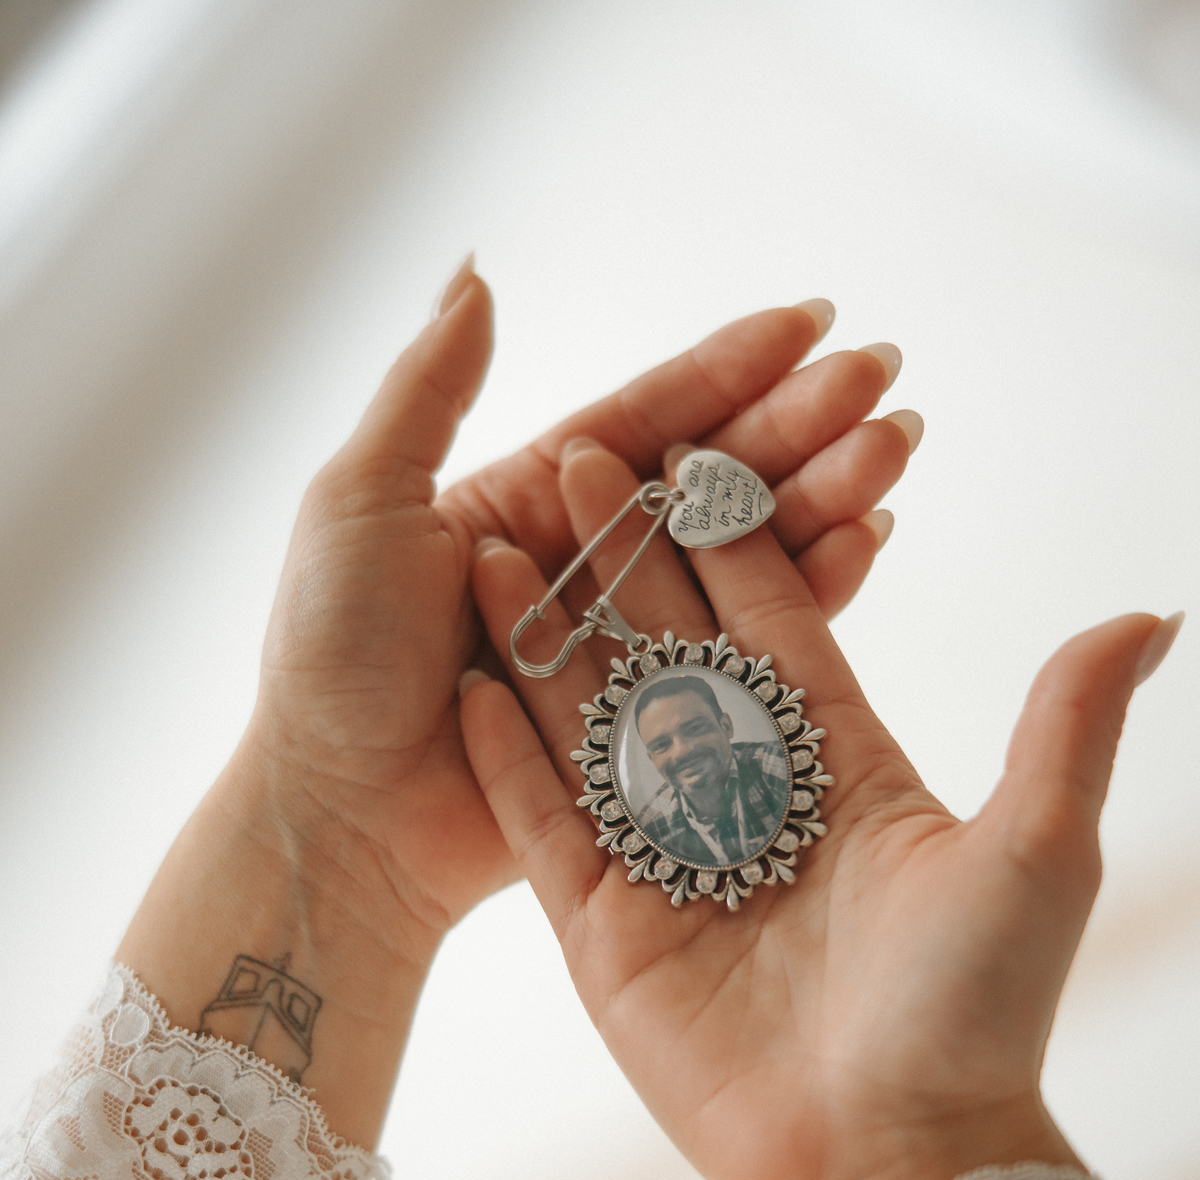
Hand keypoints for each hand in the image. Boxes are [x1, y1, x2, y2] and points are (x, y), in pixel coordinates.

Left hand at [256, 269, 914, 945]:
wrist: (341, 808)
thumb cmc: (331, 657)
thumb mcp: (359, 501)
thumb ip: (426, 391)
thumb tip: (477, 271)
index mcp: (531, 502)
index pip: (647, 420)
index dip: (729, 370)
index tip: (810, 324)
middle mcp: (590, 565)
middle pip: (715, 482)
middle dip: (803, 427)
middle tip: (884, 384)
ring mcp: (630, 643)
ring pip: (745, 556)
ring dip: (823, 498)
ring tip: (892, 452)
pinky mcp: (660, 719)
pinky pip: (747, 646)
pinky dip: (808, 594)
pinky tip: (865, 541)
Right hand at [461, 439, 1181, 1179]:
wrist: (893, 1163)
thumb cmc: (977, 1010)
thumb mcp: (1036, 849)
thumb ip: (1066, 724)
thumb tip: (1148, 614)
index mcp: (841, 767)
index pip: (771, 623)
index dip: (727, 537)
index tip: (683, 448)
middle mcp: (746, 802)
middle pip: (666, 655)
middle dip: (617, 562)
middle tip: (567, 464)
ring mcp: (667, 864)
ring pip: (591, 728)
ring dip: (543, 640)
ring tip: (489, 549)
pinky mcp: (605, 933)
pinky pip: (544, 829)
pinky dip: (507, 760)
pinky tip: (468, 683)